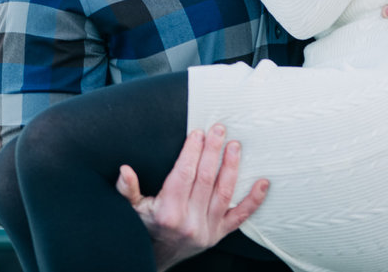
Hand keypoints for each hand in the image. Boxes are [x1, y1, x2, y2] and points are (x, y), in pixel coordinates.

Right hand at [115, 124, 268, 270]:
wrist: (158, 257)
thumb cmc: (145, 227)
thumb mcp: (131, 209)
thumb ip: (127, 189)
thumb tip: (125, 170)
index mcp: (167, 212)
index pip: (183, 174)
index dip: (192, 152)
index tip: (197, 133)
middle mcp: (189, 221)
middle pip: (205, 179)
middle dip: (213, 151)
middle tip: (219, 130)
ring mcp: (207, 229)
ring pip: (224, 193)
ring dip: (231, 167)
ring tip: (235, 146)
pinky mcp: (219, 235)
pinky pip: (240, 217)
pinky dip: (253, 200)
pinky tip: (262, 183)